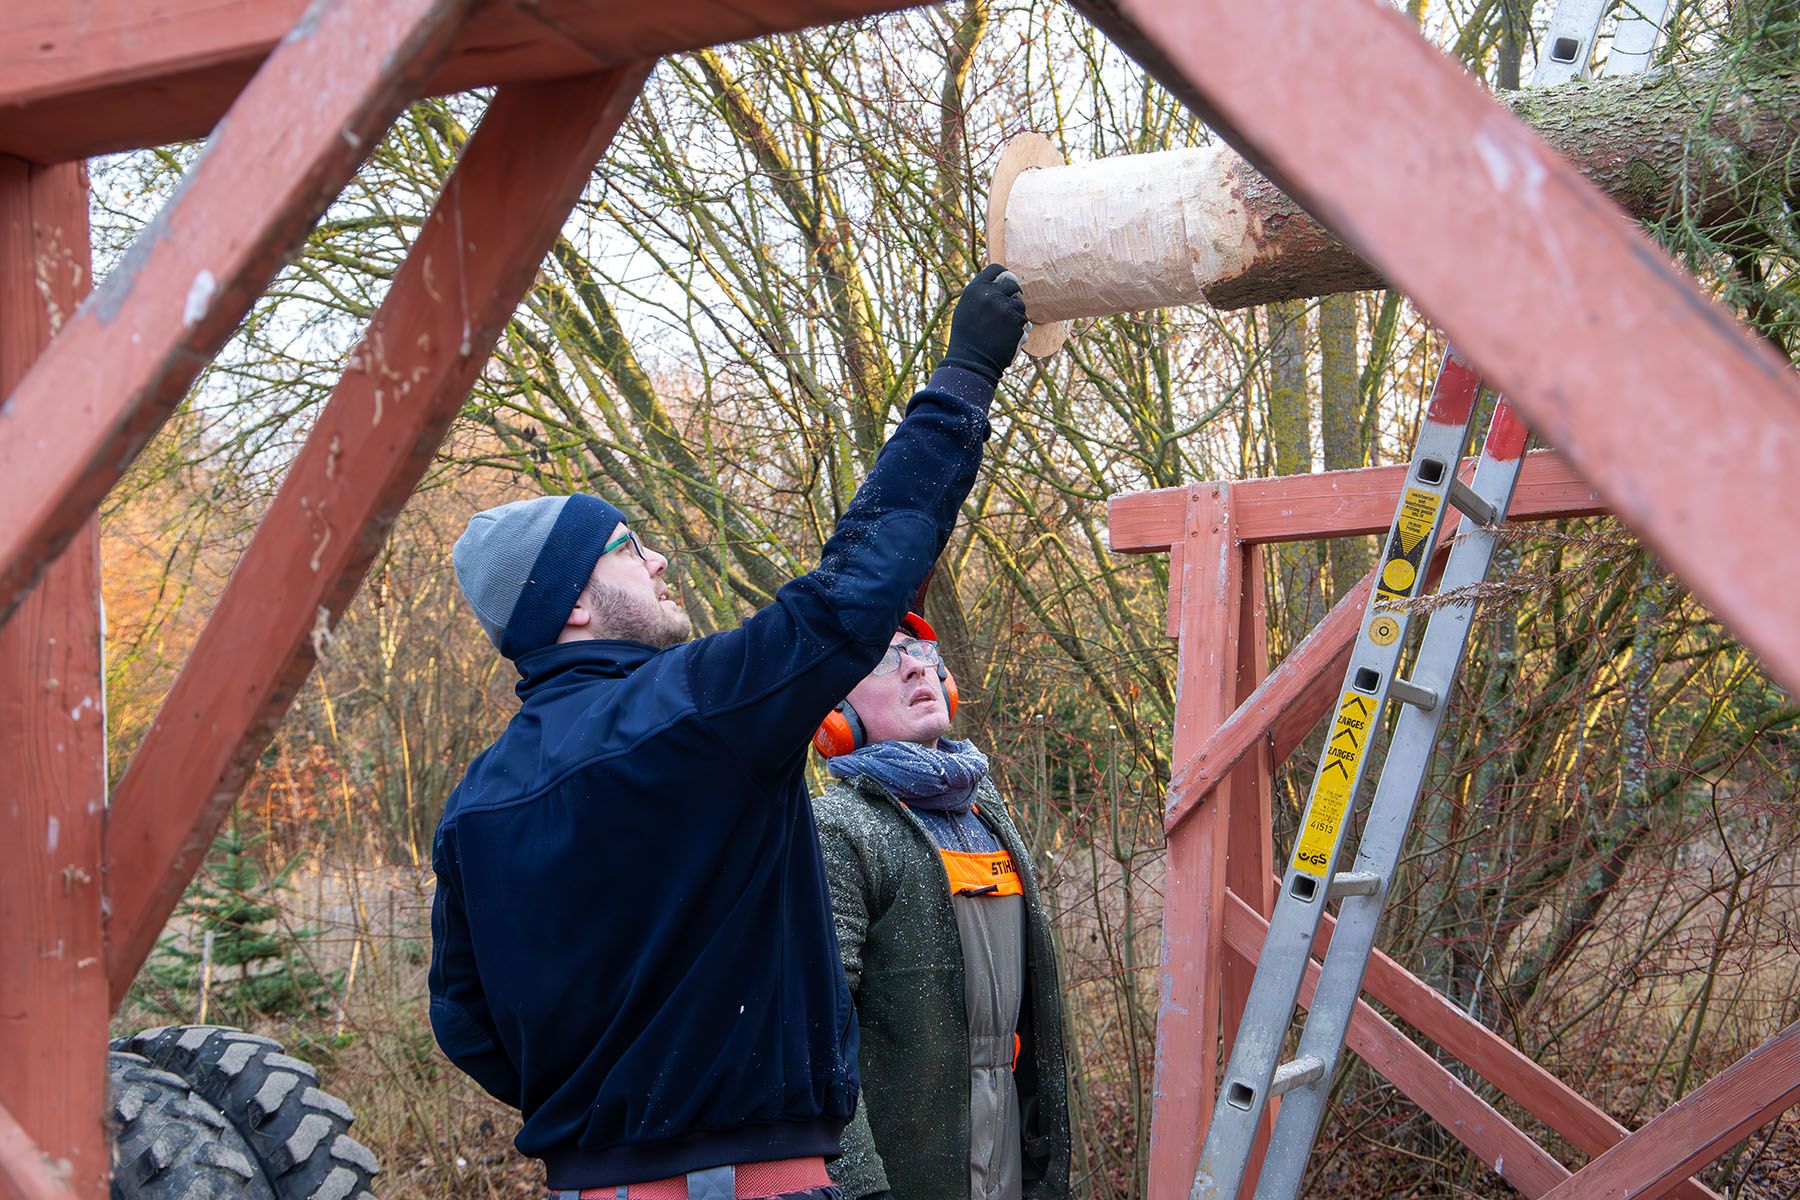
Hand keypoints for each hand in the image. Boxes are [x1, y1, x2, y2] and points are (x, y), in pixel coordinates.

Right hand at [941, 264, 1028, 383]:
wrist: (972, 363)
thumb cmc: (967, 337)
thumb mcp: (966, 309)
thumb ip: (981, 294)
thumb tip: (1000, 281)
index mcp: (975, 289)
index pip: (996, 269)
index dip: (1003, 274)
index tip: (1006, 280)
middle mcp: (990, 295)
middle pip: (1012, 283)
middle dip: (1012, 293)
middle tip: (1007, 306)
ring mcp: (1006, 308)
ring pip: (1020, 303)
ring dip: (1015, 313)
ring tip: (1001, 328)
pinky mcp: (1018, 322)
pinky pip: (1024, 319)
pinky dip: (1019, 327)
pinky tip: (1006, 337)